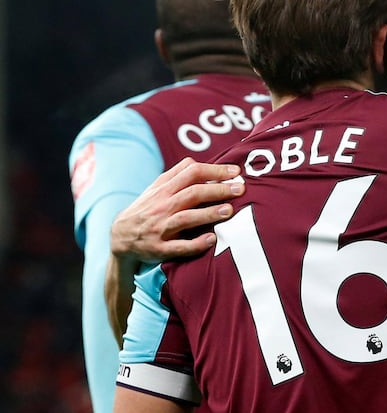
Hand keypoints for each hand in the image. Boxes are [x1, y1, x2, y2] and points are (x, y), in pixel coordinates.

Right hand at [110, 157, 244, 262]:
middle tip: (240, 189)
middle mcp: (162, 206)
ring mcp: (160, 228)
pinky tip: (212, 239)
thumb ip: (178, 175)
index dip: (215, 170)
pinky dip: (195, 244)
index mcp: (164, 189)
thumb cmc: (148, 208)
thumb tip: (205, 163)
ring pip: (186, 218)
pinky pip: (178, 247)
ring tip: (229, 211)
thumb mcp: (157, 188)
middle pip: (192, 193)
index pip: (191, 172)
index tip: (236, 171)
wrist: (119, 237)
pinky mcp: (159, 249)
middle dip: (218, 190)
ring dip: (208, 214)